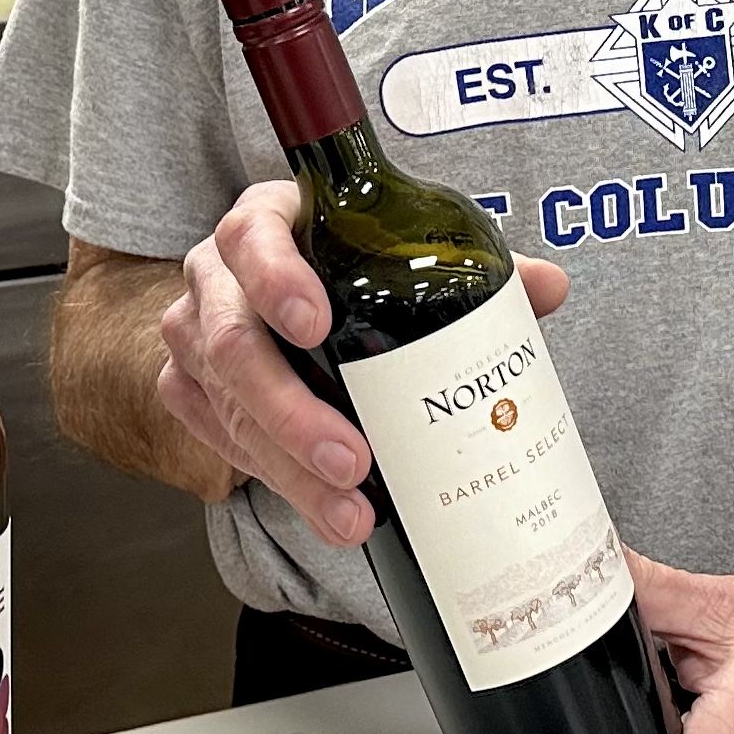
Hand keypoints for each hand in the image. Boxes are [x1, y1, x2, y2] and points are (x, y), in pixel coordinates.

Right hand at [152, 180, 570, 549]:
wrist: (273, 297)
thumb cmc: (341, 266)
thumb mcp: (398, 253)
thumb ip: (473, 266)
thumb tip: (547, 288)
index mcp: (264, 223)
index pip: (252, 236)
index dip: (276, 278)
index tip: (316, 322)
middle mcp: (216, 278)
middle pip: (232, 343)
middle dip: (292, 412)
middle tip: (352, 460)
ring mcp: (194, 337)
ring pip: (224, 406)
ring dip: (288, 467)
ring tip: (350, 510)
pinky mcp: (187, 390)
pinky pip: (215, 440)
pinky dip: (271, 478)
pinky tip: (322, 508)